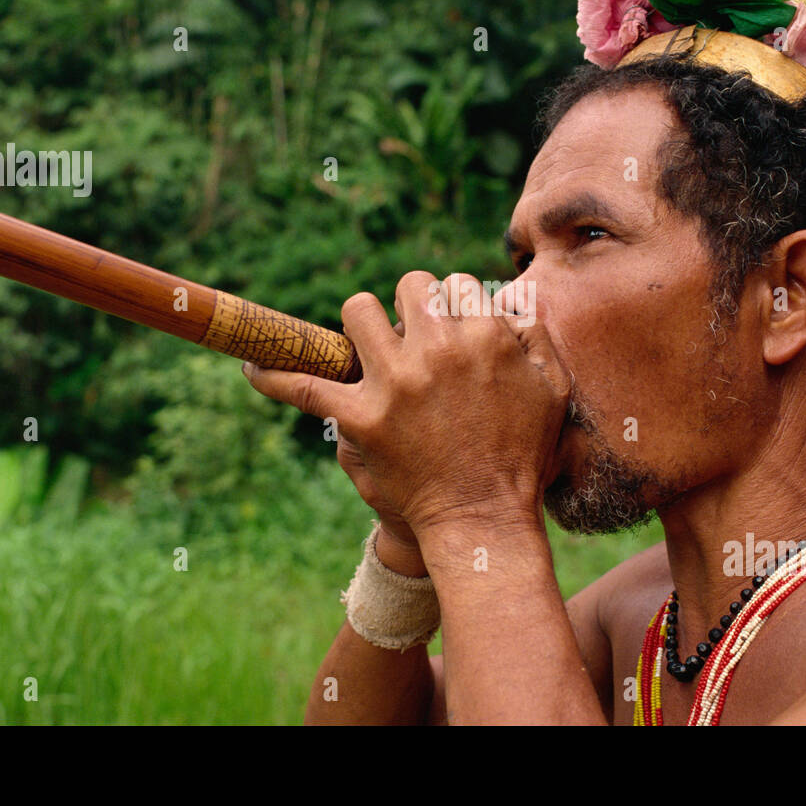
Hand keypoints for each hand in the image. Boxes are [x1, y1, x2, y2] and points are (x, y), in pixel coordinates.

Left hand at [243, 271, 571, 536]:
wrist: (483, 521)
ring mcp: (395, 383)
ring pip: (358, 312)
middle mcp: (439, 350)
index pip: (457, 284)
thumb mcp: (553, 389)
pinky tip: (252, 367)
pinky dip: (272, 375)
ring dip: (361, 323)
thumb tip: (509, 298)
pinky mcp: (360, 419)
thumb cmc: (523, 456)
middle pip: (409, 287)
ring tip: (365, 348)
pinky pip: (302, 384)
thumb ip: (536, 335)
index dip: (452, 306)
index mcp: (487, 337)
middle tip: (410, 338)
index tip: (447, 329)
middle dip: (409, 307)